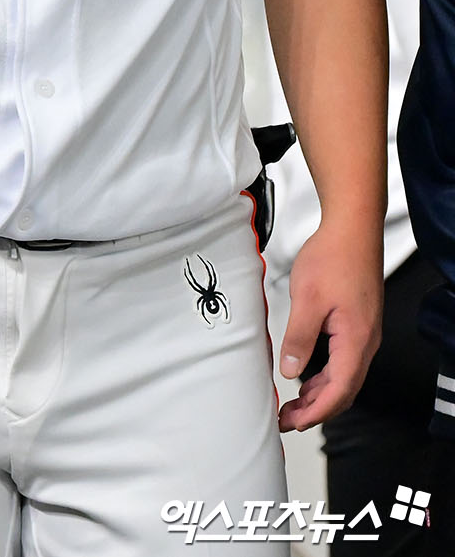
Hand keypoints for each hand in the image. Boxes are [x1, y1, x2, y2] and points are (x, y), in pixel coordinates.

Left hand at [277, 219, 381, 431]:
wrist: (352, 229)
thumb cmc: (333, 258)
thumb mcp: (307, 299)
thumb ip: (299, 338)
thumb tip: (291, 371)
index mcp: (355, 341)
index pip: (338, 392)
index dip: (314, 412)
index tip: (292, 422)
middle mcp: (365, 342)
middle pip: (344, 390)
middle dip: (316, 409)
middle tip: (287, 418)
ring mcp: (364, 333)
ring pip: (345, 376)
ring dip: (320, 393)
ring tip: (293, 402)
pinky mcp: (357, 323)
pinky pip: (344, 360)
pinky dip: (326, 374)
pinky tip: (307, 374)